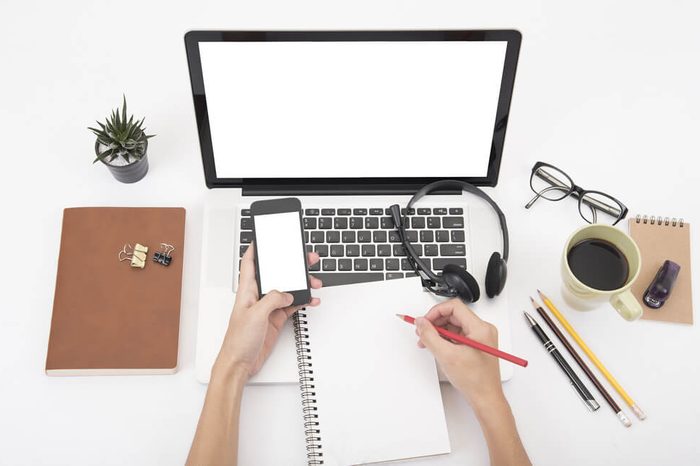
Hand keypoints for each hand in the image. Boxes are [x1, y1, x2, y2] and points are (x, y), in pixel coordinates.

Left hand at [213, 244, 321, 379]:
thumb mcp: (255, 314)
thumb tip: (287, 293)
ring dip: (301, 285)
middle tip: (305, 258)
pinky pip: (292, 305)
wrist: (240, 364)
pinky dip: (303, 301)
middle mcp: (258, 296)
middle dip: (290, 265)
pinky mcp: (275, 319)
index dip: (256, 249)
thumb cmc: (238, 340)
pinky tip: (311, 299)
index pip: (250, 263)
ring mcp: (267, 308)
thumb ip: (273, 299)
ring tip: (313, 282)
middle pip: (276, 275)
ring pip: (288, 289)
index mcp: (247, 290)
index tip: (264, 238)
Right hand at [415, 298, 503, 408]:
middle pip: (453, 315)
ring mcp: (480, 338)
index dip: (436, 312)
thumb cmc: (475, 381)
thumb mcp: (446, 356)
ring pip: (454, 326)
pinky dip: (445, 340)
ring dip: (439, 332)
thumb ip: (430, 336)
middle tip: (423, 331)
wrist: (485, 398)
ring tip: (427, 342)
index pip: (454, 307)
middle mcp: (482, 330)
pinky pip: (457, 335)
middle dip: (435, 323)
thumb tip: (421, 323)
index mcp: (480, 328)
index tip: (425, 321)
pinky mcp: (476, 345)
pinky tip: (437, 348)